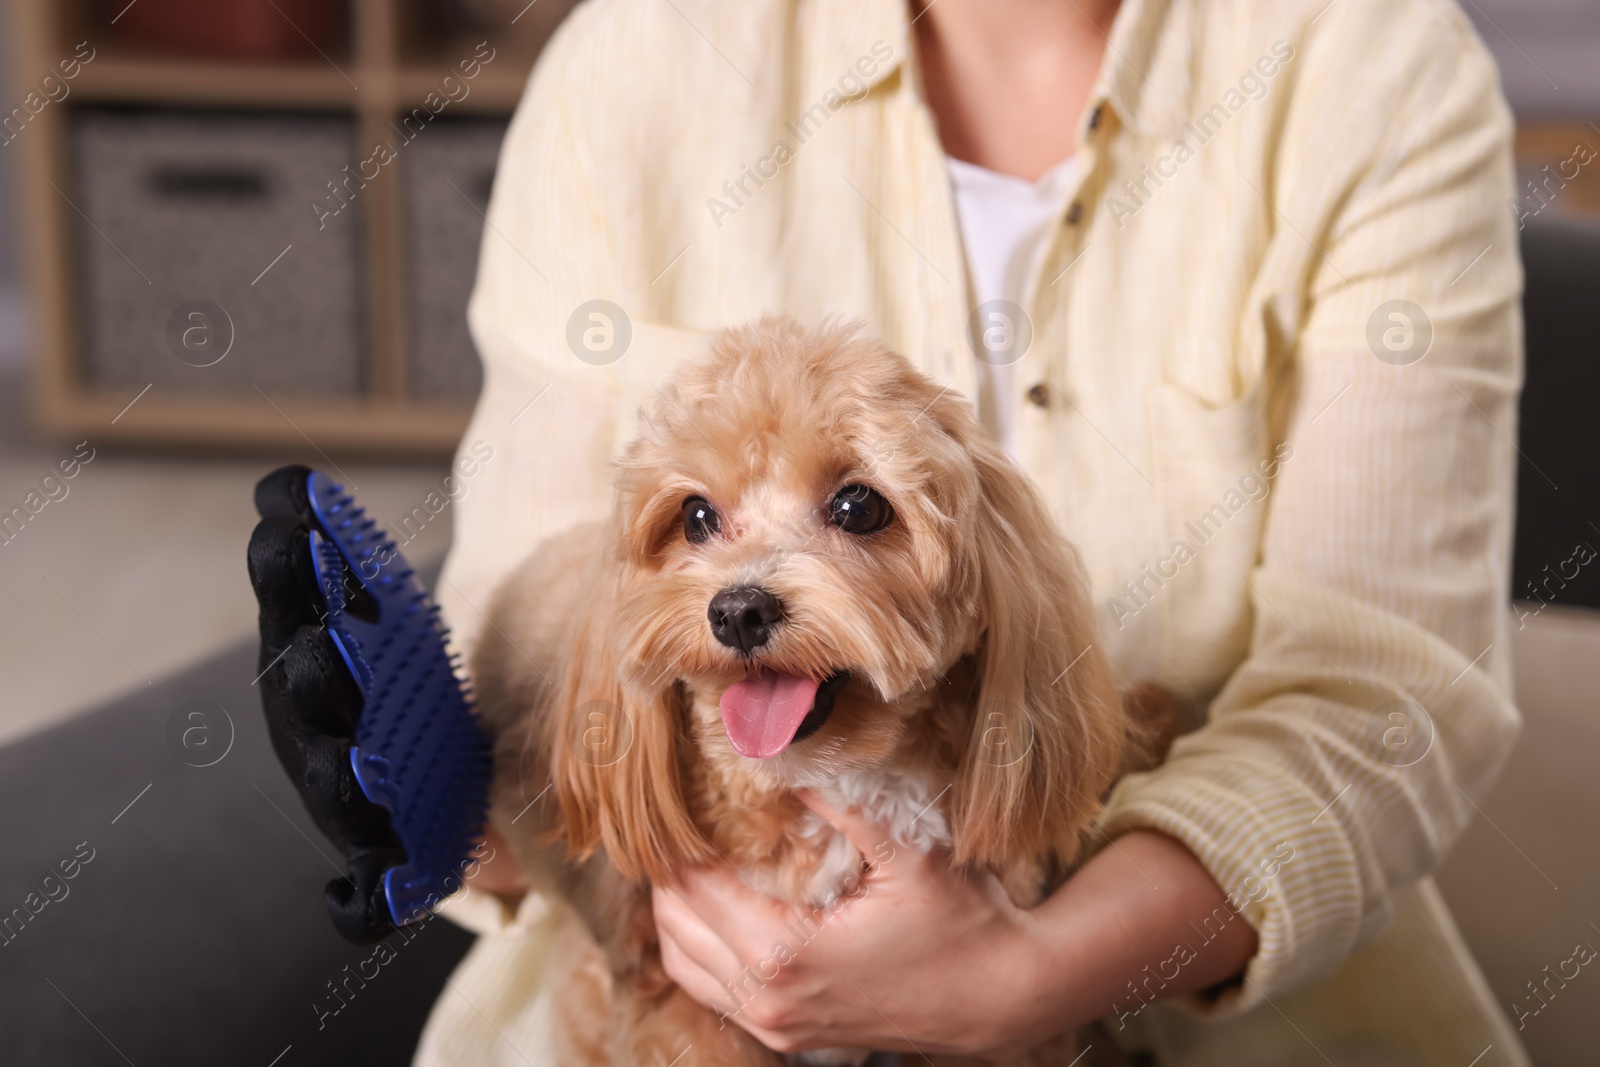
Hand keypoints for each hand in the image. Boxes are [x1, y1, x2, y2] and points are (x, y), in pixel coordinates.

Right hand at [248, 464, 407, 942]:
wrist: (408, 755)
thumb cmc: (372, 665)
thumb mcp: (359, 602)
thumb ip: (323, 547)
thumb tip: (287, 482)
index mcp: (310, 648)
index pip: (293, 600)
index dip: (292, 567)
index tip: (297, 523)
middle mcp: (315, 720)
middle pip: (309, 695)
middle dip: (318, 671)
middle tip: (331, 638)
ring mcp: (343, 787)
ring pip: (337, 786)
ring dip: (347, 775)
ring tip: (364, 764)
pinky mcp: (382, 850)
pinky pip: (362, 890)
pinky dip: (355, 901)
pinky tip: (354, 900)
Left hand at [653, 792, 1257, 1057]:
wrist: (1001, 999)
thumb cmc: (964, 925)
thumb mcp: (908, 852)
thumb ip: (842, 803)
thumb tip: (783, 756)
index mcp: (786, 952)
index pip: (697, 891)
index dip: (681, 843)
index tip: (676, 800)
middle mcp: (769, 998)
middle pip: (677, 929)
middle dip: (672, 874)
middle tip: (678, 821)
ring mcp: (777, 1025)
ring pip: (686, 966)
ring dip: (679, 914)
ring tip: (689, 859)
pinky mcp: (789, 1035)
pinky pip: (713, 992)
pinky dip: (699, 951)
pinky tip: (716, 911)